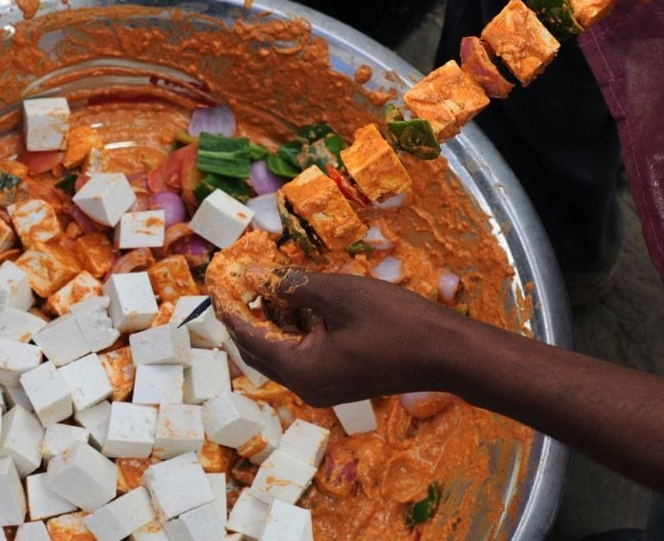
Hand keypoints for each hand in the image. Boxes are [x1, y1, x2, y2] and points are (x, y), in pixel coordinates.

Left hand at [221, 269, 467, 406]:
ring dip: (271, 321)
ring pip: (281, 353)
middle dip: (245, 316)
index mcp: (300, 370)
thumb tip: (253, 274)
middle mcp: (305, 388)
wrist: (445, 352)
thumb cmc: (394, 321)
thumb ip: (291, 285)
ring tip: (268, 284)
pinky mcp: (339, 382)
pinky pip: (303, 356)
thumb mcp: (338, 294)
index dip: (230, 307)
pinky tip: (300, 302)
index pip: (248, 338)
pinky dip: (294, 331)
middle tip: (237, 282)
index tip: (218, 280)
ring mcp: (323, 388)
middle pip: (259, 352)